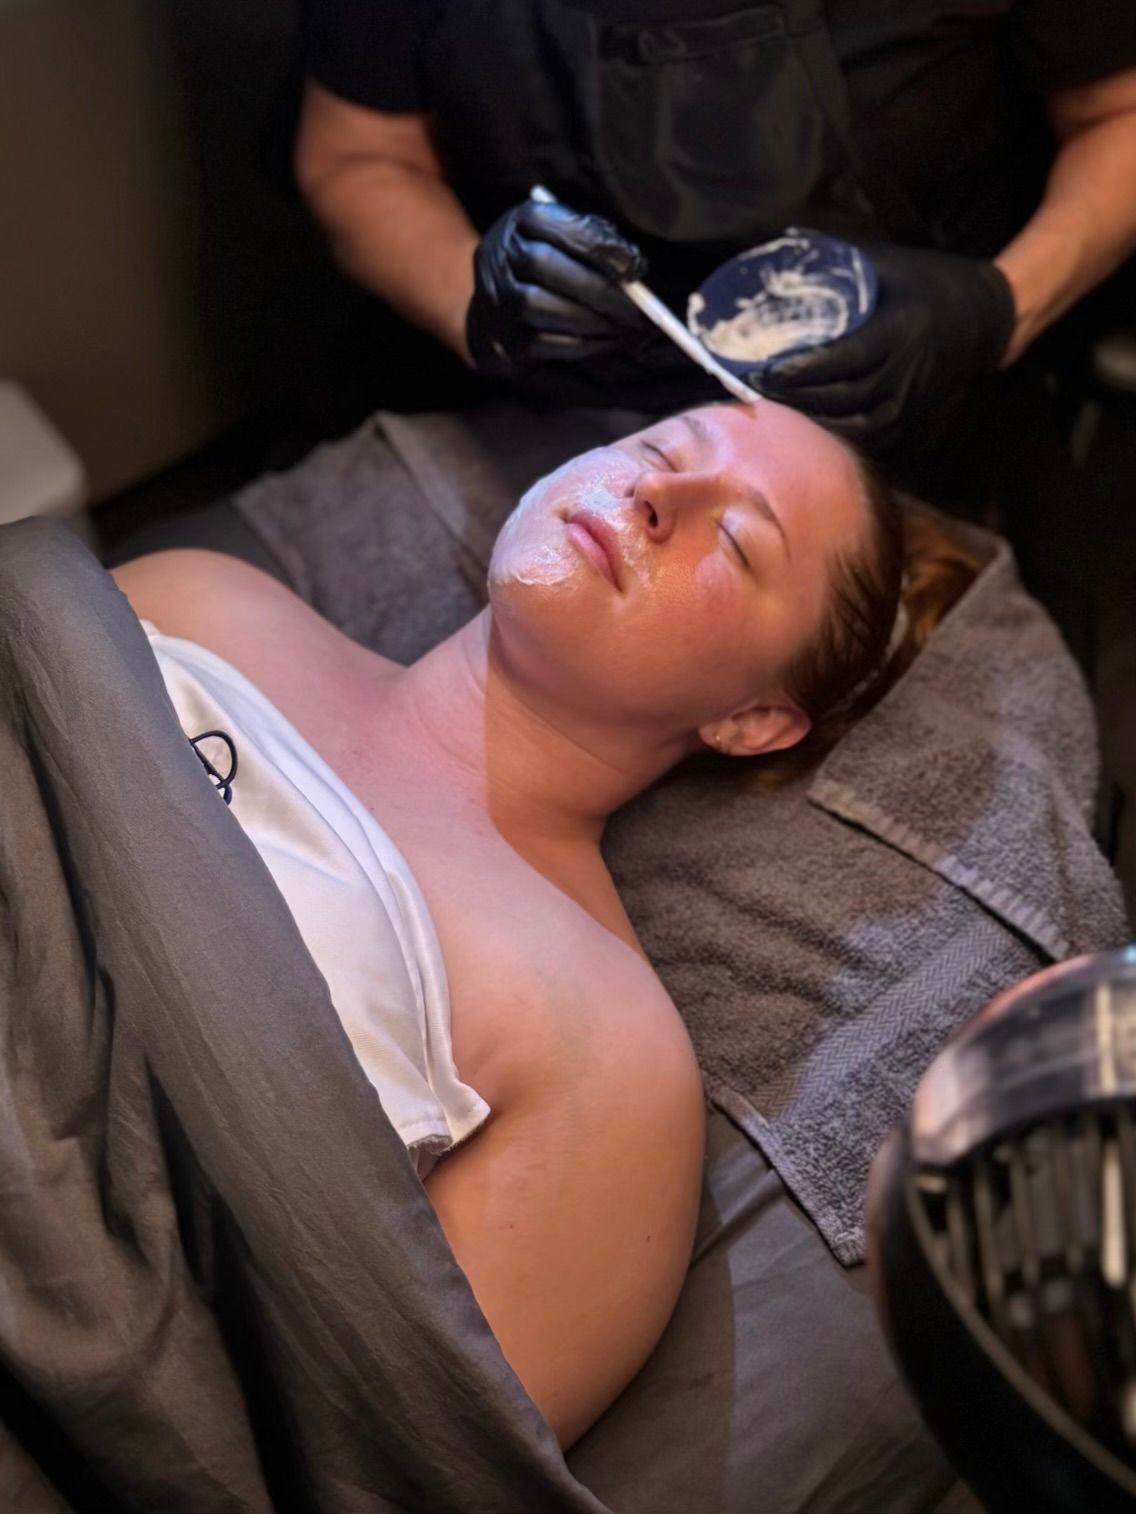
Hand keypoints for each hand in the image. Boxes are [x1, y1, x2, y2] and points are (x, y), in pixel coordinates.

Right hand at [465, 201, 648, 378]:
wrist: (499, 311)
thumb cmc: (549, 269)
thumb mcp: (567, 240)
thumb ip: (596, 243)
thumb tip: (634, 269)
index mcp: (522, 221)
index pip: (557, 224)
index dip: (598, 245)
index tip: (635, 267)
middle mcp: (499, 255)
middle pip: (543, 263)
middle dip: (596, 288)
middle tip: (634, 310)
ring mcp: (496, 297)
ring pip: (537, 305)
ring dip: (588, 319)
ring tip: (621, 328)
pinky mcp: (503, 337)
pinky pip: (540, 342)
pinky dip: (580, 344)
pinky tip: (605, 342)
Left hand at [754, 241, 1016, 449]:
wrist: (989, 319)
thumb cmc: (932, 283)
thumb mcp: (890, 262)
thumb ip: (838, 257)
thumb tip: (783, 241)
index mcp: (899, 331)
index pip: (845, 359)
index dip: (804, 370)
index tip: (766, 370)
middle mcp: (904, 373)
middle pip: (841, 397)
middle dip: (795, 398)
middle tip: (751, 390)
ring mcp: (908, 401)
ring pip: (852, 423)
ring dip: (811, 421)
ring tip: (770, 409)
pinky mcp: (908, 419)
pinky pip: (866, 435)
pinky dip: (835, 433)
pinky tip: (804, 426)